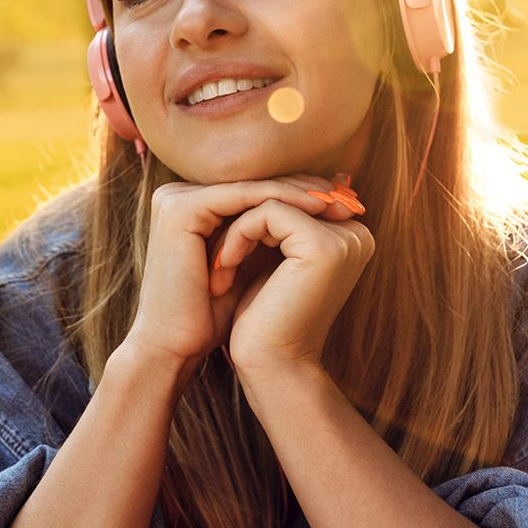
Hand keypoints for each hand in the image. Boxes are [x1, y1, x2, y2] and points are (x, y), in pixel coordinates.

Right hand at [123, 174, 358, 369]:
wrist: (178, 345)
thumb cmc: (217, 313)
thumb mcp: (256, 262)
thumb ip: (279, 228)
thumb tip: (330, 200)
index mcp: (195, 204)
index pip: (258, 187)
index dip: (303, 192)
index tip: (347, 200)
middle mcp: (181, 194)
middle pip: (257, 182)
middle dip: (307, 187)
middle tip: (350, 193)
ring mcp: (177, 198)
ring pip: (254, 186)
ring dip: (300, 192)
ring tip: (338, 200)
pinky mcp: (181, 209)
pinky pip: (243, 196)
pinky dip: (282, 200)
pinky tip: (316, 207)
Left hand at [211, 176, 373, 376]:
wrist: (270, 368)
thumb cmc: (264, 321)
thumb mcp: (270, 261)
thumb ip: (275, 224)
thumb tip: (261, 184)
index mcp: (350, 236)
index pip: (292, 198)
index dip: (252, 217)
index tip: (226, 251)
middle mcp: (356, 234)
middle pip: (284, 195)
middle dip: (243, 219)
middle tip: (216, 253)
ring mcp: (345, 239)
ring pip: (272, 201)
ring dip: (235, 229)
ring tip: (219, 265)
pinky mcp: (324, 246)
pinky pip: (266, 213)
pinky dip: (236, 237)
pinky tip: (223, 268)